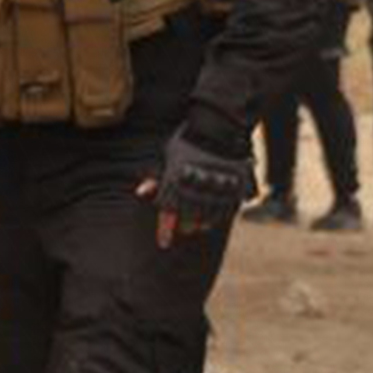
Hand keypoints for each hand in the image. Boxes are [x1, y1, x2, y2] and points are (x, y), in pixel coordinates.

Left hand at [141, 127, 255, 247]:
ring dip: (201, 223)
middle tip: (184, 227)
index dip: (165, 230)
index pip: (168, 212)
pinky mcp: (232, 190)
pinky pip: (225, 212)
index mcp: (177, 182)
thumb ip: (157, 178)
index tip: (163, 243)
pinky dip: (218, 216)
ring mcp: (214, 191)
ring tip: (199, 223)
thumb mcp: (168, 157)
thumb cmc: (187, 142)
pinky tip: (214, 216)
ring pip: (207, 219)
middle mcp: (195, 188)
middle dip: (184, 226)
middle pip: (188, 220)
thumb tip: (140, 192)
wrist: (215, 129)